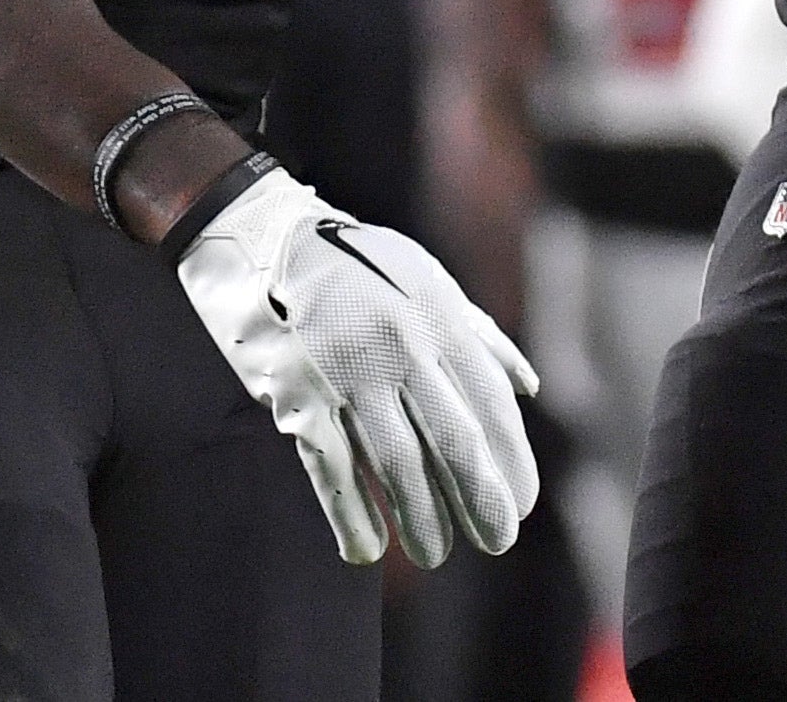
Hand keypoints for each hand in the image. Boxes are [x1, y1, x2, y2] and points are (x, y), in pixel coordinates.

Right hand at [171, 163, 542, 568]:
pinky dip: (352, 515)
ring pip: (398, 463)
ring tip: (436, 551)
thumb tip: (527, 387)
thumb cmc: (353, 262)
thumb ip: (478, 334)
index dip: (511, 461)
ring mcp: (346, 372)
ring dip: (422, 518)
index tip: (521, 504)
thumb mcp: (425, 278)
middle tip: (495, 540)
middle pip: (453, 440)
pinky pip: (332, 467)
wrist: (259, 235)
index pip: (490, 403)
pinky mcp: (297, 393)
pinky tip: (369, 548)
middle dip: (480, 500)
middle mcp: (399, 345)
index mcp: (437, 315)